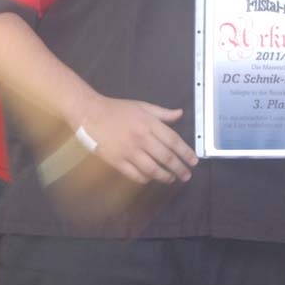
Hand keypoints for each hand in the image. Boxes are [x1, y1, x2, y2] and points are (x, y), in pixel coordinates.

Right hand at [81, 95, 197, 184]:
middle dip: (179, 168)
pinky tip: (151, 178)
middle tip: (187, 175)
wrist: (90, 114)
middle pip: (166, 157)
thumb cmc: (117, 109)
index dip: (186, 153)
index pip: (173, 141)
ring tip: (172, 179)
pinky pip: (135, 174)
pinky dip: (146, 179)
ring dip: (165, 176)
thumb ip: (162, 113)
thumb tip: (180, 114)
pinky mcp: (117, 161)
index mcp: (149, 124)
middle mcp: (142, 138)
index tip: (193, 161)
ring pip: (152, 169)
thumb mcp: (142, 106)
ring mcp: (129, 151)